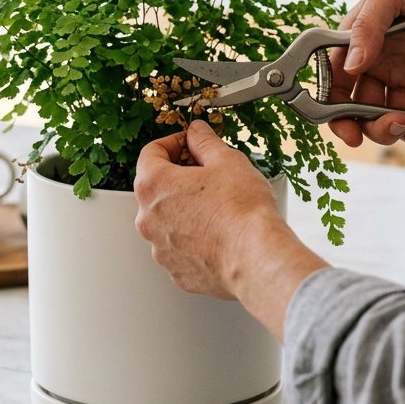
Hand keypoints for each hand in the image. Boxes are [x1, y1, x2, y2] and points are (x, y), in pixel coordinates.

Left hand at [134, 122, 326, 338]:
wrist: (256, 259)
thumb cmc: (242, 212)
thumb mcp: (226, 160)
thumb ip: (205, 141)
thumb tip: (197, 133)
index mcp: (154, 186)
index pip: (150, 153)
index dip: (172, 143)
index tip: (189, 143)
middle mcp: (148, 219)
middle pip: (156, 187)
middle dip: (179, 176)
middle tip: (207, 173)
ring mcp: (160, 248)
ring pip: (167, 220)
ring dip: (185, 209)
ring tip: (217, 205)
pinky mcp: (176, 270)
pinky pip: (179, 247)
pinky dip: (193, 238)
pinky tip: (218, 233)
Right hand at [327, 0, 404, 148]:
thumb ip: (367, 27)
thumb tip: (350, 68)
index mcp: (357, 41)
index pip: (335, 84)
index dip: (335, 112)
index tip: (348, 131)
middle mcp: (377, 62)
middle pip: (362, 110)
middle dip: (374, 126)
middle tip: (396, 124)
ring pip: (393, 117)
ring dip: (404, 131)